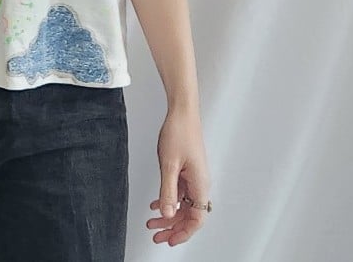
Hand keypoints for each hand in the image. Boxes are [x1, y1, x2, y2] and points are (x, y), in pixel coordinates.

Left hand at [147, 107, 210, 245]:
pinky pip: (180, 193)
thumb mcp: (169, 164)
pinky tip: (155, 204)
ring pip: (184, 205)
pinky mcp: (188, 170)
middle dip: (173, 228)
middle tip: (156, 235)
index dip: (183, 232)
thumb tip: (167, 214)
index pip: (196, 219)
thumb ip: (168, 191)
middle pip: (190, 215)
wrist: (182, 112)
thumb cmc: (179, 132)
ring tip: (152, 223)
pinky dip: (168, 200)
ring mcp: (194, 177)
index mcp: (200, 184)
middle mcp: (200, 183)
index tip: (169, 240)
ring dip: (169, 215)